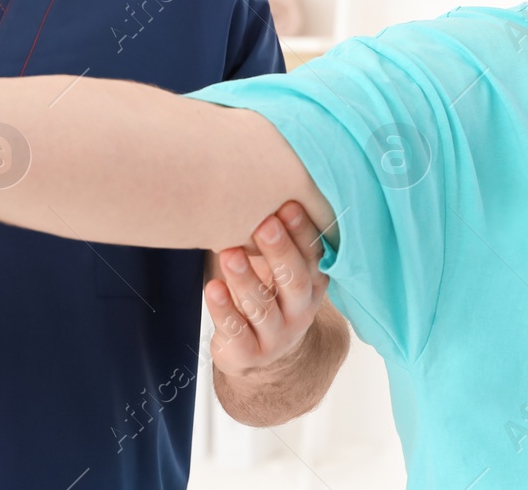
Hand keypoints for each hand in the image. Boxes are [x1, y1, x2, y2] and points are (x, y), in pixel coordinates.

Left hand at [206, 200, 328, 378]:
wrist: (258, 353)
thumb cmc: (266, 292)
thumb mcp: (279, 267)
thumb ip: (277, 234)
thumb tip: (261, 173)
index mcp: (313, 284)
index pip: (314, 256)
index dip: (303, 232)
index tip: (287, 204)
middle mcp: (300, 311)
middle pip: (295, 282)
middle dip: (280, 252)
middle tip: (264, 224)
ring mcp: (276, 336)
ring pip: (263, 308)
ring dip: (246, 278)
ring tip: (228, 252)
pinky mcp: (249, 355)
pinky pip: (237, 332)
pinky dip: (224, 309)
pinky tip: (212, 288)